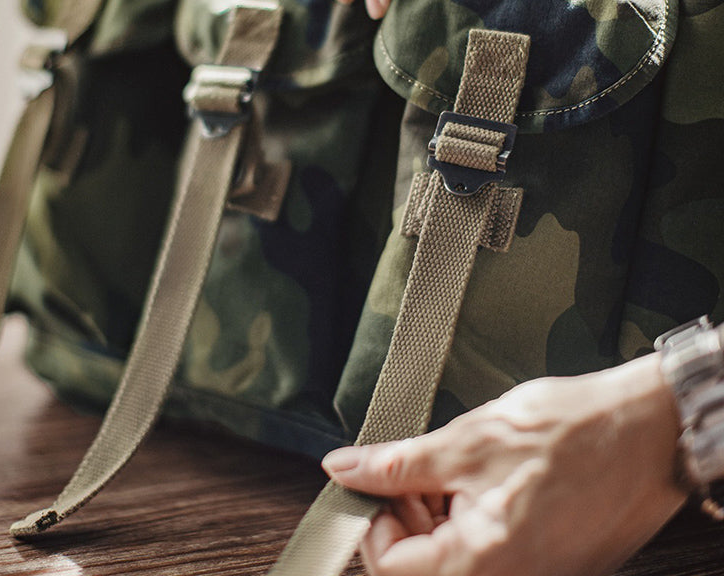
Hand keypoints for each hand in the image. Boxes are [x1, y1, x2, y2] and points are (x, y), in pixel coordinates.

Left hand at [323, 355, 686, 575]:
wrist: (647, 430)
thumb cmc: (568, 432)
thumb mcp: (468, 440)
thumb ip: (398, 464)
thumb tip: (344, 471)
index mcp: (481, 563)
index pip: (392, 569)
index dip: (373, 523)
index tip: (376, 485)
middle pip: (423, 568)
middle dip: (405, 518)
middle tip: (412, 473)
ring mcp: (533, 574)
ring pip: (455, 559)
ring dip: (437, 517)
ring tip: (449, 470)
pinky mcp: (550, 562)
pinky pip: (490, 553)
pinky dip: (470, 520)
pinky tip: (480, 481)